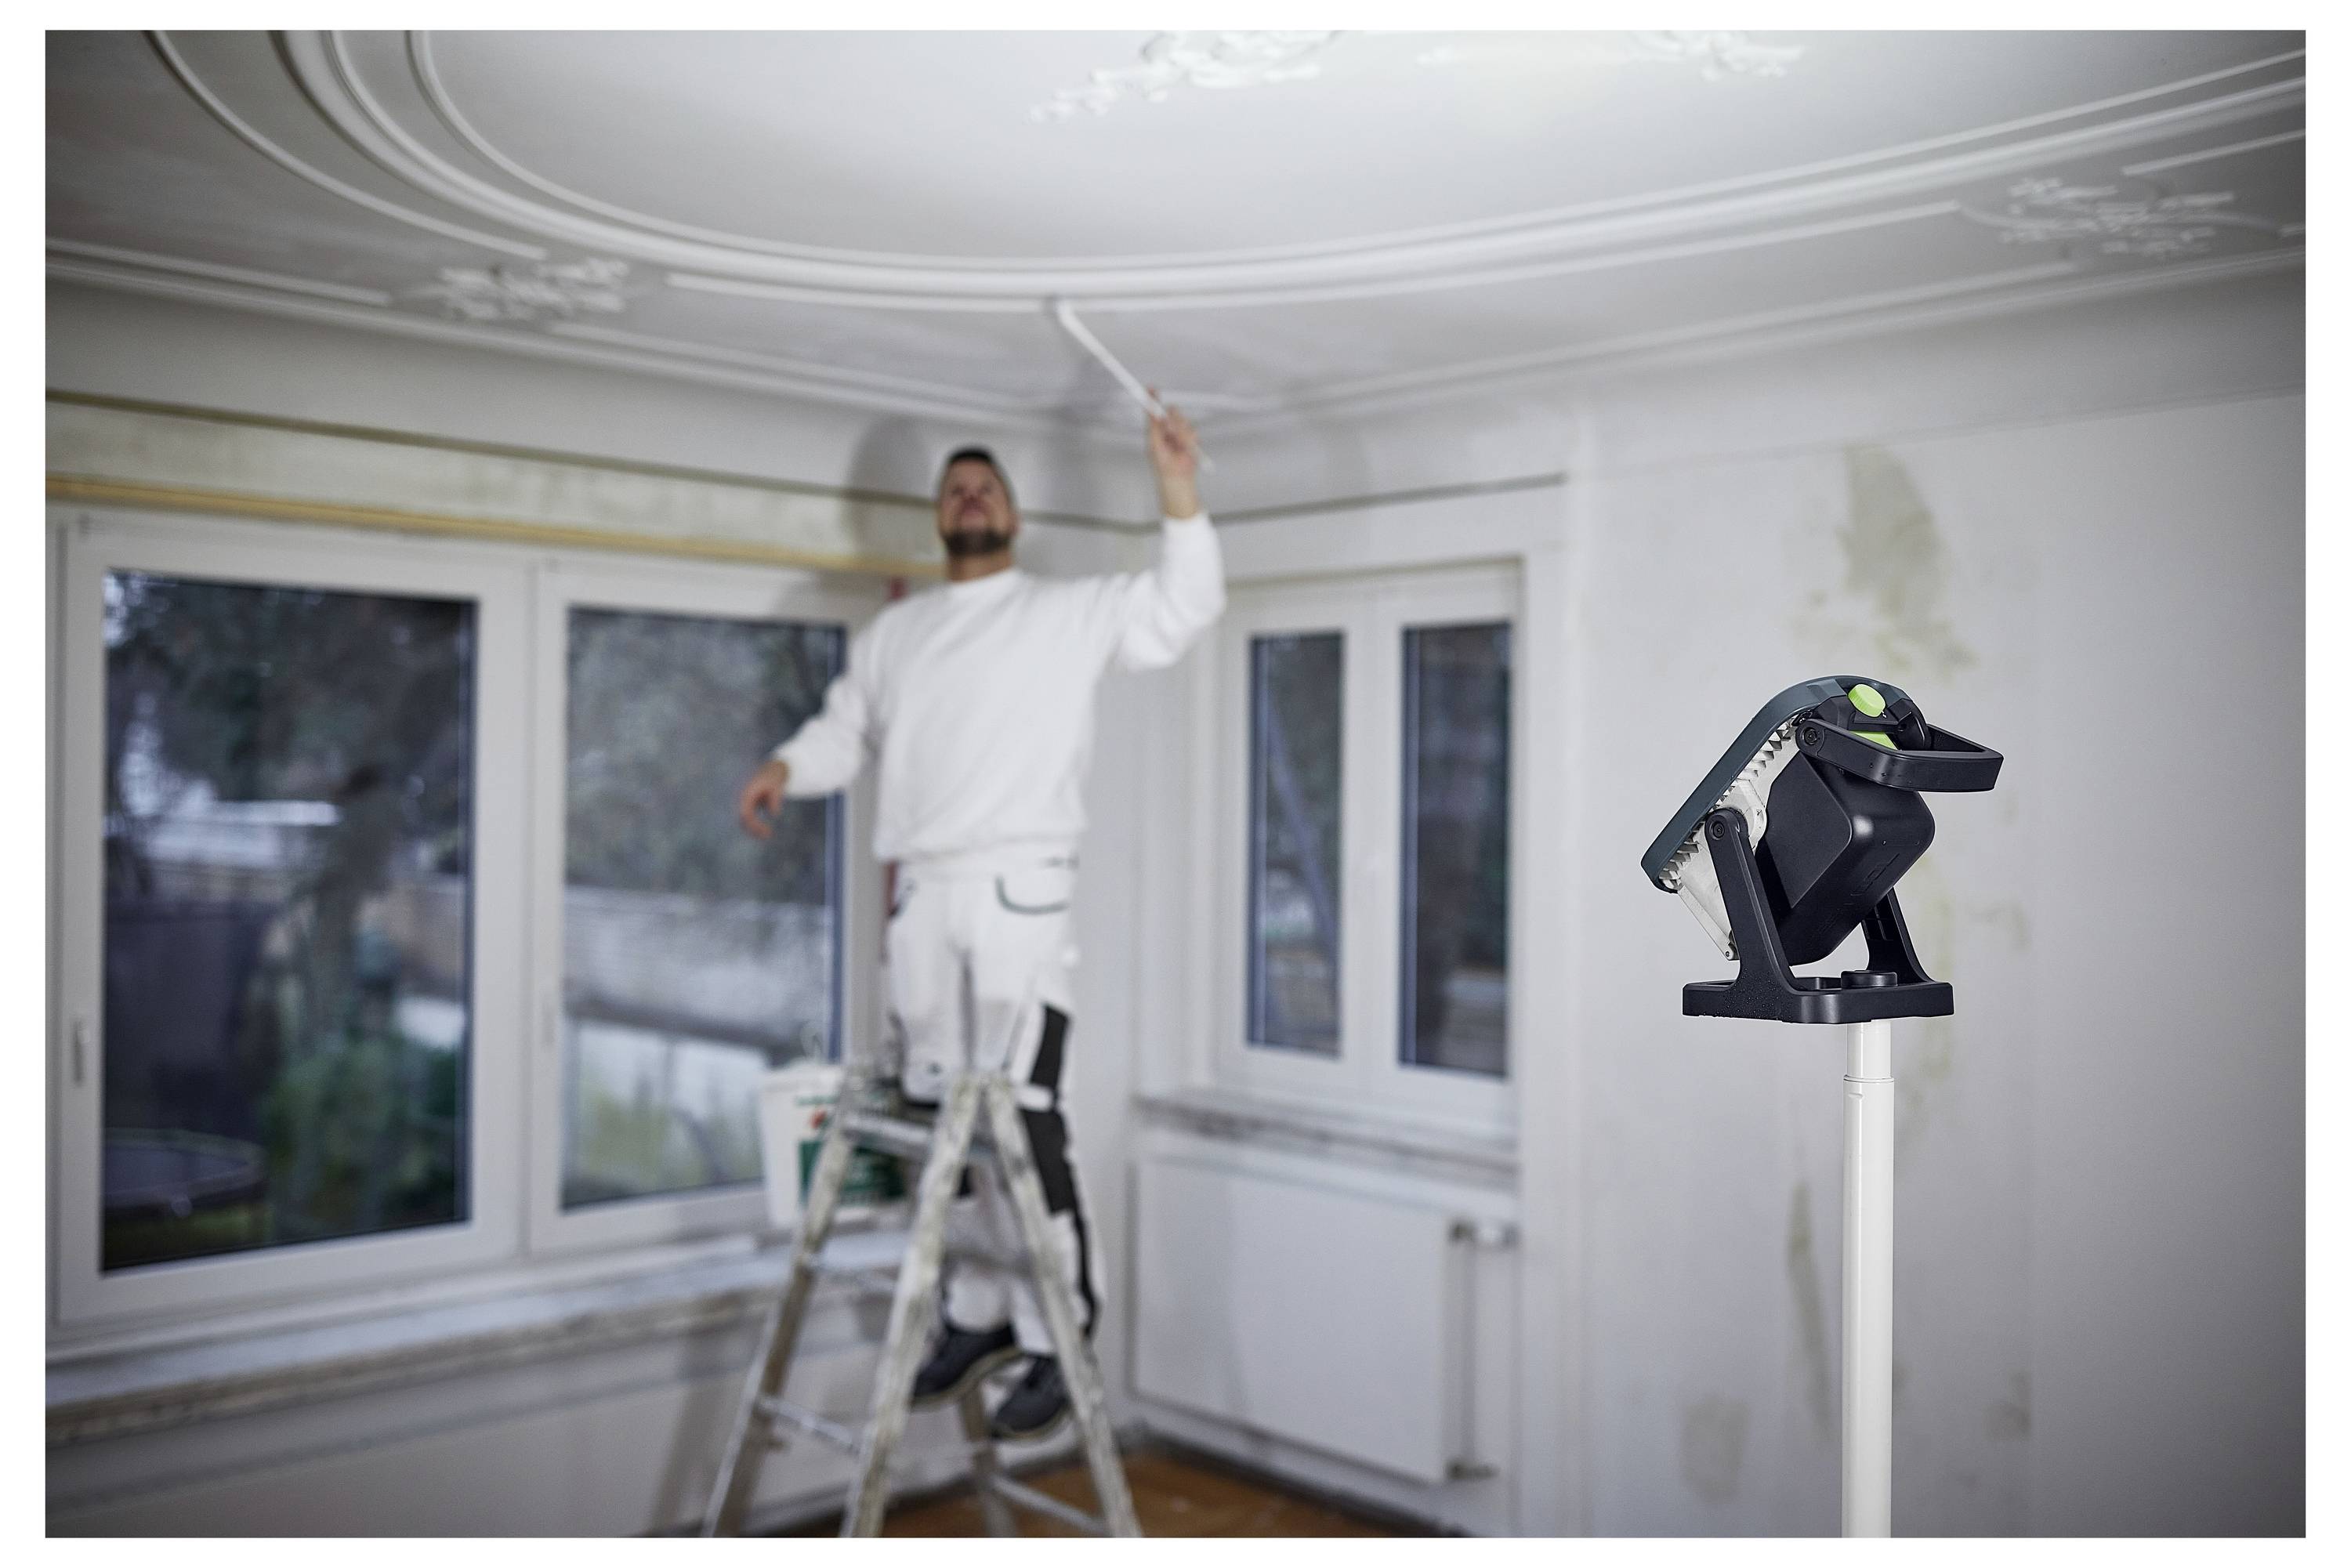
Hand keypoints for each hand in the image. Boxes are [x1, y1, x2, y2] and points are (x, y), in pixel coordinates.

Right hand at [737, 758, 790, 839]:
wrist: (774, 767)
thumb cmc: (775, 776)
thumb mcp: (778, 786)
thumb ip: (775, 799)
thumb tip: (775, 814)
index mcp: (747, 793)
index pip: (745, 813)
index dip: (754, 824)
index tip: (766, 830)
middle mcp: (743, 798)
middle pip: (742, 819)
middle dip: (753, 829)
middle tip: (768, 835)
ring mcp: (746, 801)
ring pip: (744, 820)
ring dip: (753, 829)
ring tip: (767, 835)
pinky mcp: (751, 803)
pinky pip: (749, 817)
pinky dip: (755, 825)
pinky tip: (766, 831)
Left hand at [1146, 395, 1201, 518]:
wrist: (1176, 477)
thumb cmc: (1161, 464)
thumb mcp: (1153, 443)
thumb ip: (1153, 426)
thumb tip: (1152, 411)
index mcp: (1156, 428)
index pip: (1153, 409)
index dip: (1152, 398)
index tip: (1151, 388)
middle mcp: (1167, 428)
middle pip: (1171, 411)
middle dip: (1172, 417)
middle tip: (1169, 428)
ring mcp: (1180, 432)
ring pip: (1182, 420)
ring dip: (1180, 431)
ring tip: (1177, 444)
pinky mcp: (1190, 438)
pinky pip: (1192, 431)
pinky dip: (1188, 439)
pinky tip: (1184, 448)